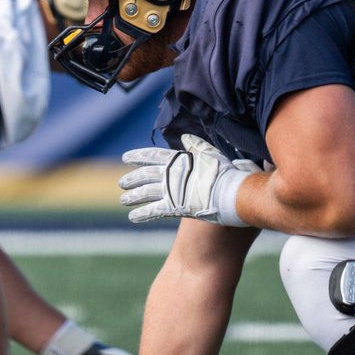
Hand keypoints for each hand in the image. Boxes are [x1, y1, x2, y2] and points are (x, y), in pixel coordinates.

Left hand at [119, 134, 256, 225]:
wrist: (232, 191)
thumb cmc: (224, 171)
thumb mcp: (210, 152)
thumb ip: (196, 145)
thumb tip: (186, 137)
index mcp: (178, 159)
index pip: (153, 155)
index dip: (138, 156)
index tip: (126, 158)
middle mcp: (171, 173)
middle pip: (145, 175)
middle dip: (132, 178)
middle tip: (122, 183)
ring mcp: (172, 190)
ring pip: (145, 192)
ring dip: (133, 196)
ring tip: (123, 200)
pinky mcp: (175, 206)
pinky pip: (154, 210)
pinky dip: (142, 214)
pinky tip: (132, 217)